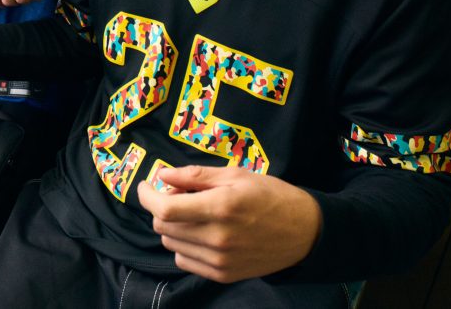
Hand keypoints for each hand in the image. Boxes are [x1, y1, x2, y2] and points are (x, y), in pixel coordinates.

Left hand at [136, 166, 321, 282]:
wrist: (304, 232)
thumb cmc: (270, 195)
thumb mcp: (235, 175)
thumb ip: (195, 176)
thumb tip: (162, 176)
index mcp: (220, 207)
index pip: (165, 209)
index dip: (146, 196)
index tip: (145, 186)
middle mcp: (217, 237)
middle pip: (163, 226)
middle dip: (161, 207)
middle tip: (179, 195)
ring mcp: (219, 260)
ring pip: (171, 244)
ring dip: (172, 226)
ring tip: (193, 213)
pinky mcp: (222, 275)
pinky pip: (185, 261)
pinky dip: (184, 245)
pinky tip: (201, 233)